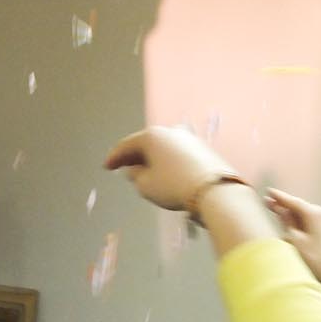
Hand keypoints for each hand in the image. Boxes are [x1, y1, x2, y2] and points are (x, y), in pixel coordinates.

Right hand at [103, 126, 235, 210]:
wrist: (214, 190)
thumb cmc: (173, 186)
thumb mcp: (145, 185)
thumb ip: (135, 175)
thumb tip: (135, 169)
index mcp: (151, 136)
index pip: (126, 145)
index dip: (114, 157)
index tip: (106, 167)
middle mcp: (169, 131)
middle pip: (146, 143)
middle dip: (134, 156)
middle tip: (123, 167)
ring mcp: (188, 138)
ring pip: (162, 147)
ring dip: (152, 158)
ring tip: (144, 170)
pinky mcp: (202, 148)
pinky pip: (176, 152)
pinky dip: (167, 160)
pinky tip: (164, 170)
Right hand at [265, 188, 320, 288]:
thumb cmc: (317, 259)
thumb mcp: (296, 240)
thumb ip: (288, 222)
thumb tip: (282, 211)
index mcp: (315, 214)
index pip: (293, 202)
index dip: (279, 197)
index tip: (269, 191)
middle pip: (302, 207)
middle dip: (286, 206)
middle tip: (270, 203)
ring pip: (309, 215)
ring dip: (295, 214)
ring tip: (280, 214)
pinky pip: (316, 221)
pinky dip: (305, 221)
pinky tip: (297, 224)